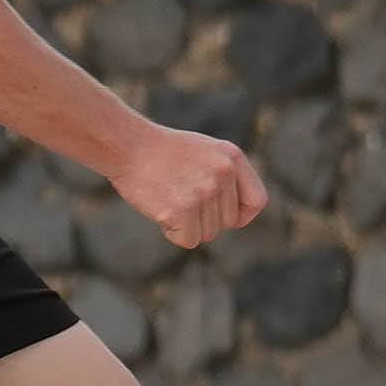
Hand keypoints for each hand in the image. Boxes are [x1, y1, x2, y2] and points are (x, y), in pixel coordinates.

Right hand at [112, 122, 266, 249]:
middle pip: (228, 222)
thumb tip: (239, 217)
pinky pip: (189, 240)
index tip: (223, 216)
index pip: (257, 201)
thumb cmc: (164, 152)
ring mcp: (203, 192)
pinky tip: (161, 210)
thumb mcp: (206, 153)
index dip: (242, 215)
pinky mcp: (182, 209)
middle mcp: (223, 174)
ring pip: (208, 233)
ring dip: (188, 225)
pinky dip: (173, 233)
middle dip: (206, 219)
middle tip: (181, 199)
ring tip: (169, 198)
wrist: (128, 145)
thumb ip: (227, 178)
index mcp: (232, 158)